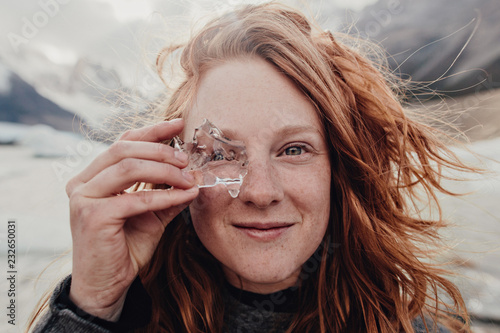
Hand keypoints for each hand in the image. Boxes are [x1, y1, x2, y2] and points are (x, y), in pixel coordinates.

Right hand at [66, 119, 197, 320]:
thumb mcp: (151, 214)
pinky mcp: (92, 215)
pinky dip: (165, 195)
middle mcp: (82, 183)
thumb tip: (194, 175)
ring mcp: (83, 198)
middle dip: (161, 150)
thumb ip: (167, 192)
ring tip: (189, 177)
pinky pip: (136, 198)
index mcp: (92, 177)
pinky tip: (185, 195)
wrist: (107, 285)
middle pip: (124, 149)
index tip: (178, 124)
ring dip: (165, 170)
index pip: (122, 143)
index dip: (151, 131)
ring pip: (129, 167)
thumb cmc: (126, 247)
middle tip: (187, 159)